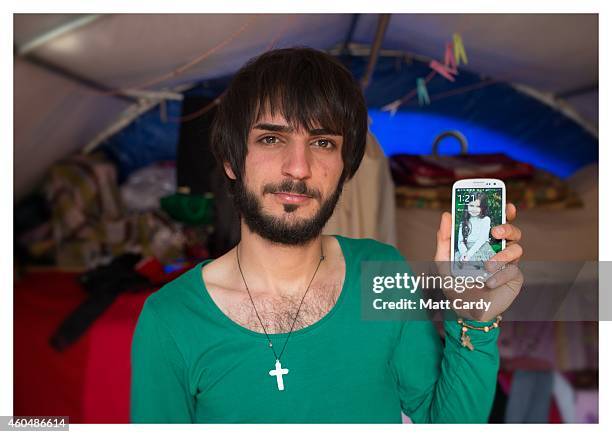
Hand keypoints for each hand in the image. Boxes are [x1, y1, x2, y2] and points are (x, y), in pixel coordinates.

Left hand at [434, 202, 524, 320]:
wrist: (464, 311)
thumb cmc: (455, 284)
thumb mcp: (444, 262)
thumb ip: (444, 240)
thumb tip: (446, 215)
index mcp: (484, 242)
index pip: (498, 222)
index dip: (506, 212)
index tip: (507, 206)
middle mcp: (498, 250)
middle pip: (513, 232)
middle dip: (508, 228)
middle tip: (496, 232)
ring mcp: (508, 264)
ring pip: (517, 249)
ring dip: (503, 255)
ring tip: (488, 265)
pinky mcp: (514, 279)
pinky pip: (513, 271)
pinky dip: (500, 276)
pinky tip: (488, 283)